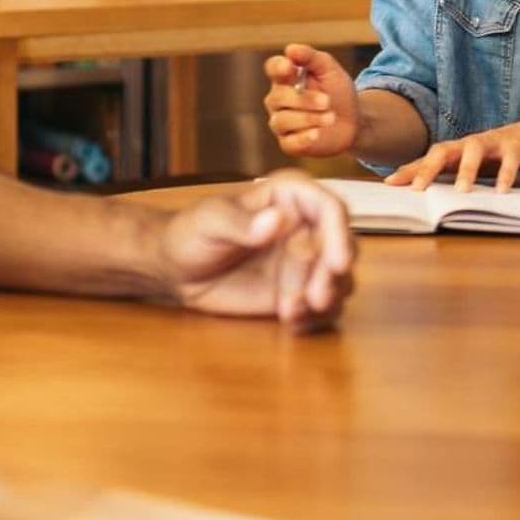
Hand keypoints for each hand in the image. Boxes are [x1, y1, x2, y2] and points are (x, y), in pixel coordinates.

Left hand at [156, 171, 355, 329]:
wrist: (177, 269)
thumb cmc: (191, 232)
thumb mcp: (210, 222)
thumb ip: (242, 222)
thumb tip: (278, 220)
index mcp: (289, 196)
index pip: (330, 208)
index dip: (340, 234)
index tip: (336, 264)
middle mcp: (306, 225)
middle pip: (342, 248)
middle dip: (331, 277)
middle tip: (313, 299)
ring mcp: (306, 261)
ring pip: (339, 280)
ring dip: (325, 299)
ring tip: (291, 312)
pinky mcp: (300, 291)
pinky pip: (325, 307)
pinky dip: (316, 318)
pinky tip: (292, 323)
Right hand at [262, 45, 359, 157]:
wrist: (355, 121)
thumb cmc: (338, 91)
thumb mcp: (330, 70)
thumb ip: (311, 58)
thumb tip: (290, 49)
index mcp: (285, 78)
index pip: (273, 68)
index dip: (278, 67)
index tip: (290, 67)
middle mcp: (278, 100)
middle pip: (277, 97)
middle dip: (304, 99)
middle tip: (327, 101)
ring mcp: (281, 123)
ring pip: (282, 121)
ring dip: (308, 118)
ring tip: (331, 118)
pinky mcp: (289, 144)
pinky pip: (289, 142)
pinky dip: (304, 138)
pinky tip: (318, 134)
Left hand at [385, 116, 519, 191]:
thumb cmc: (501, 154)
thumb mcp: (476, 165)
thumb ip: (455, 176)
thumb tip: (428, 194)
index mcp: (459, 150)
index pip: (428, 158)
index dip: (409, 170)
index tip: (389, 183)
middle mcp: (471, 143)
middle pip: (443, 150)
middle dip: (428, 168)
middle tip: (416, 189)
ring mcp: (494, 142)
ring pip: (474, 151)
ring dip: (466, 171)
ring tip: (460, 192)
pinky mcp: (517, 146)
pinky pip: (510, 160)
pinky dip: (506, 175)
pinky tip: (502, 191)